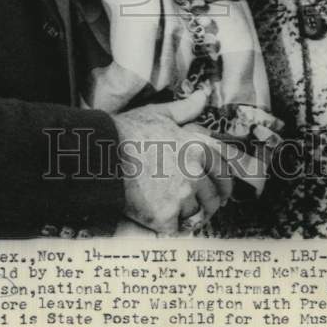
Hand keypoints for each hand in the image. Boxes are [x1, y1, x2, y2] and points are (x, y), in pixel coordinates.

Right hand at [113, 90, 233, 234]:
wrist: (101, 155)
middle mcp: (194, 172)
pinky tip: (164, 219)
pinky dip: (173, 227)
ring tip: (180, 212)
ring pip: (197, 214)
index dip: (225, 182)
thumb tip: (202, 97)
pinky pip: (178, 229)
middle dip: (210, 202)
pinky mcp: (165, 216)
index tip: (222, 190)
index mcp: (198, 147)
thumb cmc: (128, 132)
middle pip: (215, 196)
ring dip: (190, 214)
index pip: (225, 171)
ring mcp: (181, 196)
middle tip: (203, 205)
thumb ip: (185, 109)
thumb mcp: (158, 114)